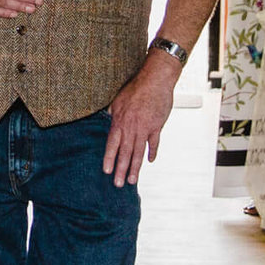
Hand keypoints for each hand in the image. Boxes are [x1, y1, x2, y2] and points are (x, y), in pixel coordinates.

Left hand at [102, 53, 177, 185]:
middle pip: (125, 153)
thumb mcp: (118, 100)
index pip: (112, 145)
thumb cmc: (135, 88)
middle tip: (119, 184)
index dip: (109, 159)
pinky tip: (149, 161)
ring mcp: (145, 128)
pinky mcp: (157, 126)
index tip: (106, 171)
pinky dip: (152, 152)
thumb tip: (108, 121)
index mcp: (119, 122)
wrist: (155, 80)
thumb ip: (113, 114)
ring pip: (138, 152)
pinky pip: (154, 142)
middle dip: (121, 170)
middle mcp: (131, 127)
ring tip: (133, 180)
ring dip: (135, 167)